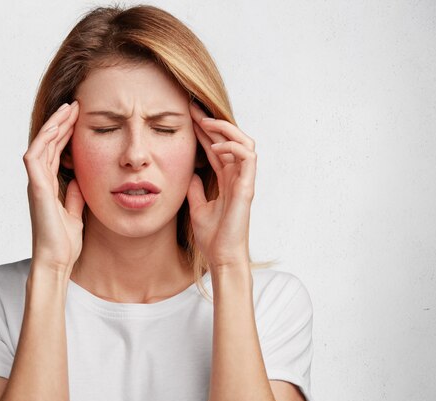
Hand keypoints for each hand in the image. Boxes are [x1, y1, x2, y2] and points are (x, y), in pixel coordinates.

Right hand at [23, 101, 83, 273]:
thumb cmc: (64, 243)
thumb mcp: (75, 212)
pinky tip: (56, 127)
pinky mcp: (37, 190)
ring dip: (54, 126)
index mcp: (48, 186)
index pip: (55, 152)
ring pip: (40, 146)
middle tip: (75, 105)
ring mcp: (36, 184)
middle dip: (60, 123)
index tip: (78, 118)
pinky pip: (34, 158)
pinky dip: (43, 141)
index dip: (65, 134)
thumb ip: (75, 195)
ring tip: (69, 109)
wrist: (56, 261)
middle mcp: (39, 182)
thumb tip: (78, 178)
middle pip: (47, 144)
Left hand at [187, 102, 256, 268]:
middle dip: (212, 122)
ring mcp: (244, 181)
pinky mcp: (248, 188)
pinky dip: (233, 147)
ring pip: (245, 142)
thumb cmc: (213, 237)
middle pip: (229, 140)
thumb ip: (195, 189)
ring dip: (226, 129)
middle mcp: (237, 177)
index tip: (188, 118)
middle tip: (193, 108)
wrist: (221, 256)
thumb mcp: (197, 206)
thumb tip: (188, 173)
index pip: (217, 148)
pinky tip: (215, 146)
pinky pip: (247, 158)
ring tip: (206, 122)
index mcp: (227, 180)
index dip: (204, 131)